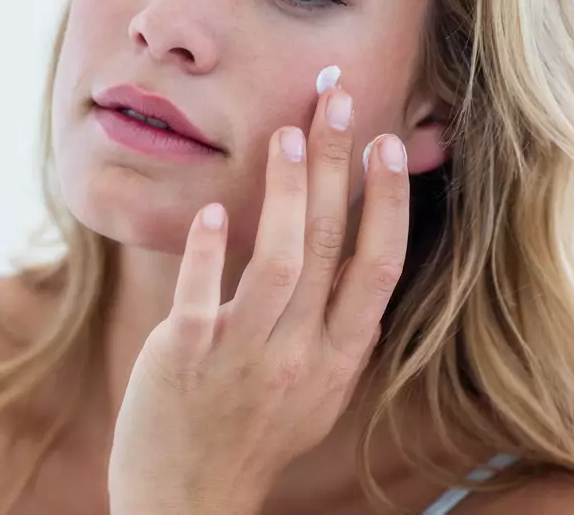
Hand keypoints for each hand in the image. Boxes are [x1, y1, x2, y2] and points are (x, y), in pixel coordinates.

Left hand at [107, 86, 411, 514]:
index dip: (387, 203)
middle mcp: (300, 354)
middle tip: (336, 98)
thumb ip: (334, 324)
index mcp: (338, 358)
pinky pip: (203, 299)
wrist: (189, 497)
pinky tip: (212, 211)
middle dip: (337, 166)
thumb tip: (355, 254)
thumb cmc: (252, 432)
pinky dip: (209, 253)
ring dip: (285, 193)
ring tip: (286, 134)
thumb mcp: (314, 386)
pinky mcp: (186, 359)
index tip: (386, 144)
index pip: (378, 268)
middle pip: (330, 246)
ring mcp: (243, 356)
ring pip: (279, 263)